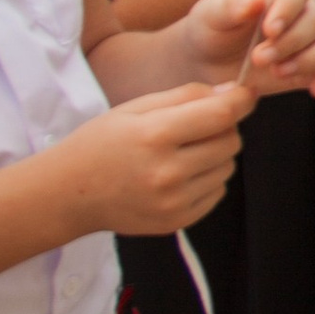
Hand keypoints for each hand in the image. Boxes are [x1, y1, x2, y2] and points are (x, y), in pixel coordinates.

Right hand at [59, 84, 253, 236]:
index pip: (221, 115)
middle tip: (197, 126)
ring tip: (182, 152)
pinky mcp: (177, 221)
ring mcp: (173, 201)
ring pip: (227, 167)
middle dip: (223, 128)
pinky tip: (178, 175)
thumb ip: (185, 96)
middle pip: (230, 141)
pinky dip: (207, 179)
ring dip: (215, 155)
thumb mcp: (135, 108)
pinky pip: (217, 192)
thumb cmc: (101, 144)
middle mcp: (167, 172)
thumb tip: (230, 92)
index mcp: (155, 136)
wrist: (68, 194)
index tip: (246, 94)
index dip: (241, 100)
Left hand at [184, 0, 314, 103]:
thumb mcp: (210, 14)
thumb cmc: (210, 28)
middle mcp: (300, 10)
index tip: (269, 29)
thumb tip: (255, 2)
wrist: (207, 61)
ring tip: (278, 73)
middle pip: (314, 21)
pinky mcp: (313, 69)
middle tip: (258, 59)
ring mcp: (310, 41)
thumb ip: (231, 7)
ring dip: (310, 61)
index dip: (288, 8)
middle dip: (289, 43)